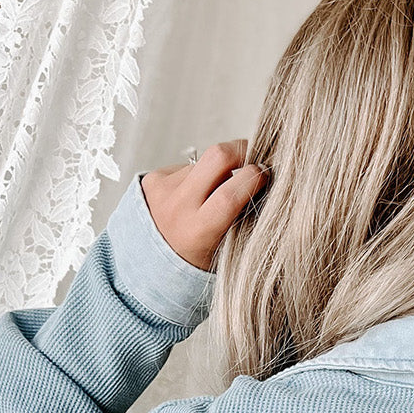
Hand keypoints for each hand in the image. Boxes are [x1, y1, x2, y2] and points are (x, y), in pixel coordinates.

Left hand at [139, 139, 270, 272]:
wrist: (148, 262)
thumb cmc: (195, 260)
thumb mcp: (222, 250)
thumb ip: (239, 218)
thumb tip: (260, 181)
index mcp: (198, 231)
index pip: (231, 193)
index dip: (254, 177)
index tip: (265, 175)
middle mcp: (177, 207)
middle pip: (217, 156)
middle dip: (240, 150)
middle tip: (250, 160)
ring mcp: (163, 189)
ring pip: (203, 163)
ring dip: (216, 172)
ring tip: (211, 195)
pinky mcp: (152, 178)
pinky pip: (186, 167)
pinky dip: (197, 177)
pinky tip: (192, 197)